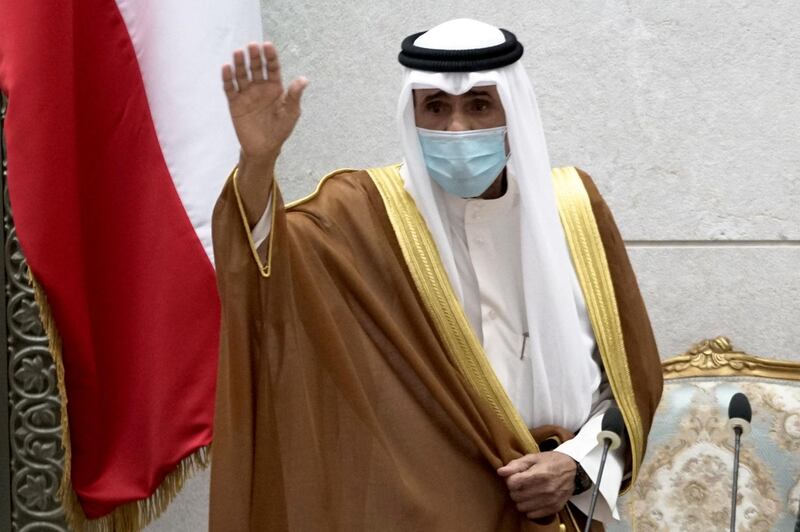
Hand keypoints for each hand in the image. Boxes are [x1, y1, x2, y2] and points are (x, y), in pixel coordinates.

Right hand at [221, 42, 308, 164]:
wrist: (264, 148)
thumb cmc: (280, 130)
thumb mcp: (291, 113)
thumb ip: (295, 95)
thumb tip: (304, 79)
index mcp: (274, 87)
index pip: (272, 68)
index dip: (270, 57)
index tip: (267, 46)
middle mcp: (259, 87)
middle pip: (256, 68)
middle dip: (254, 57)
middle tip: (252, 46)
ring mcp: (246, 94)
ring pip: (242, 75)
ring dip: (240, 64)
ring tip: (238, 53)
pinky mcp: (235, 103)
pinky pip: (230, 88)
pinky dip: (228, 78)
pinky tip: (227, 68)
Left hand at [497, 451, 576, 519]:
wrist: (572, 469)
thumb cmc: (551, 461)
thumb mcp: (533, 458)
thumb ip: (516, 465)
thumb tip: (500, 472)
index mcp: (539, 474)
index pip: (513, 483)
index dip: (511, 480)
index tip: (515, 477)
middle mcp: (546, 488)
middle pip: (516, 496)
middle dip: (515, 490)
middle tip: (521, 484)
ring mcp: (551, 499)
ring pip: (522, 507)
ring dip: (521, 500)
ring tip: (527, 492)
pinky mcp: (554, 508)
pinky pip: (532, 515)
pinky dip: (530, 508)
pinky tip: (533, 499)